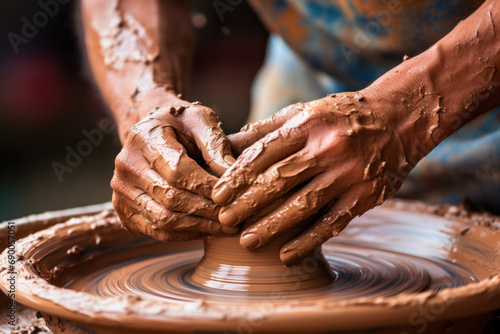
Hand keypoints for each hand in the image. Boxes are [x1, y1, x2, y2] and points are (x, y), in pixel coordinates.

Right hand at [112, 94, 237, 241]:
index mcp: (144, 139)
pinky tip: (207, 229)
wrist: (151, 132)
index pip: (178, 171)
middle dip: (208, 211)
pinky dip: (185, 234)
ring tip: (226, 227)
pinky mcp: (124, 212)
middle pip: (171, 198)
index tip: (233, 195)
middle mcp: (126, 167)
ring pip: (164, 220)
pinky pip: (157, 231)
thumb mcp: (200, 120)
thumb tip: (233, 173)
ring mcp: (121, 192)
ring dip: (199, 227)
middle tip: (235, 216)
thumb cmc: (180, 124)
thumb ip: (216, 144)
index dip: (208, 187)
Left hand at [213, 92, 409, 263]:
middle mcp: (327, 147)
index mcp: (307, 124)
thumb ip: (267, 129)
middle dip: (248, 203)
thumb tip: (227, 145)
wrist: (400, 117)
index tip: (217, 195)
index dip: (237, 176)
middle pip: (279, 179)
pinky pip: (333, 221)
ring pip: (303, 204)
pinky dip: (308, 240)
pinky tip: (286, 255)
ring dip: (272, 226)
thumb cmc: (341, 115)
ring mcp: (348, 172)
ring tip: (247, 242)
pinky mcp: (365, 195)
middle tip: (224, 221)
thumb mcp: (304, 111)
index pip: (264, 152)